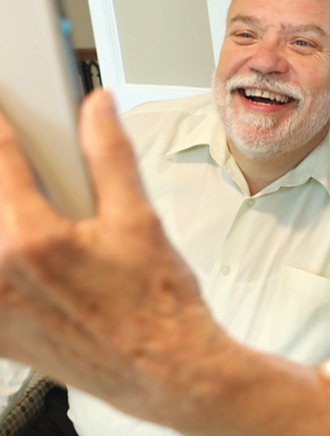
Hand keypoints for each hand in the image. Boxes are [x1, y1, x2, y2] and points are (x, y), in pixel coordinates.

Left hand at [0, 91, 229, 426]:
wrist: (166, 368)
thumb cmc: (158, 306)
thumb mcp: (139, 219)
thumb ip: (111, 155)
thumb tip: (99, 109)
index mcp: (32, 240)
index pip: (0, 156)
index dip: (2, 125)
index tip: (5, 112)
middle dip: (9, 175)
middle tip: (46, 182)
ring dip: (9, 215)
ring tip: (53, 225)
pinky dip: (5, 259)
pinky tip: (37, 264)